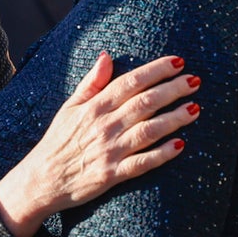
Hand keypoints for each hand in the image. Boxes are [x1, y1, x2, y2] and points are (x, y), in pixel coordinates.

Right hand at [0, 52, 201, 236]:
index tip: (178, 62)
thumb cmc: (57, 142)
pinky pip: (142, 163)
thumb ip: (90, 83)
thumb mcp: (68, 107)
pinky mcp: (112, 175)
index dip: (156, 70)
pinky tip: (180, 145)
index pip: (130, 82)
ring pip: (148, 131)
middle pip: (145, 103)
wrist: (41, 180)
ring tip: (195, 108)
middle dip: (172, 89)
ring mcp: (109, 151)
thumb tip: (106, 56)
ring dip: (174, 119)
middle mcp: (103, 126)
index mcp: (93, 107)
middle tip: (195, 81)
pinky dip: (162, 154)